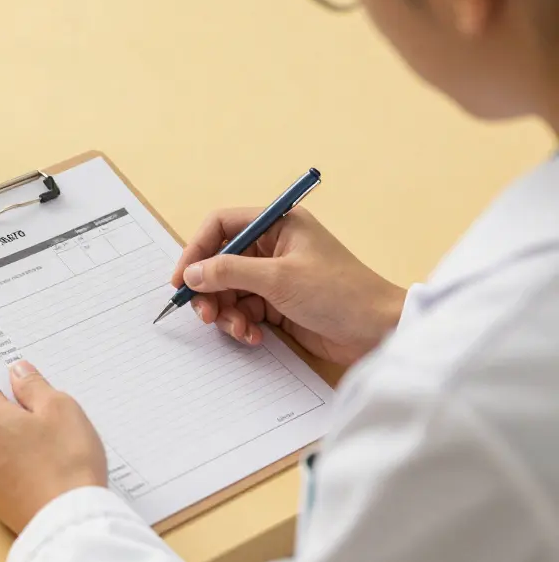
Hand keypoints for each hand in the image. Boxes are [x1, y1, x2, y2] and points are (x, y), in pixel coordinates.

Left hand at [0, 361, 106, 534]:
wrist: (68, 525)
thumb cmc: (66, 463)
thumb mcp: (60, 408)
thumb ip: (32, 385)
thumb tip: (16, 373)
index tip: (13, 380)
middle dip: (2, 408)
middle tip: (39, 414)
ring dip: (5, 437)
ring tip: (43, 445)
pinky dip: (8, 462)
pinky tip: (38, 469)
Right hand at [171, 207, 405, 366]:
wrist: (379, 332)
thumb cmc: (340, 294)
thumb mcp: (279, 279)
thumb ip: (229, 272)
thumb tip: (192, 274)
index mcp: (278, 225)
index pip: (221, 226)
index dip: (197, 250)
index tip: (182, 279)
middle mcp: (273, 247)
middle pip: (220, 262)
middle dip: (210, 290)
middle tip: (205, 314)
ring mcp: (275, 277)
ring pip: (229, 290)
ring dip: (226, 312)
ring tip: (238, 329)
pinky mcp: (279, 304)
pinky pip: (244, 311)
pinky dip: (242, 324)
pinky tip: (253, 337)